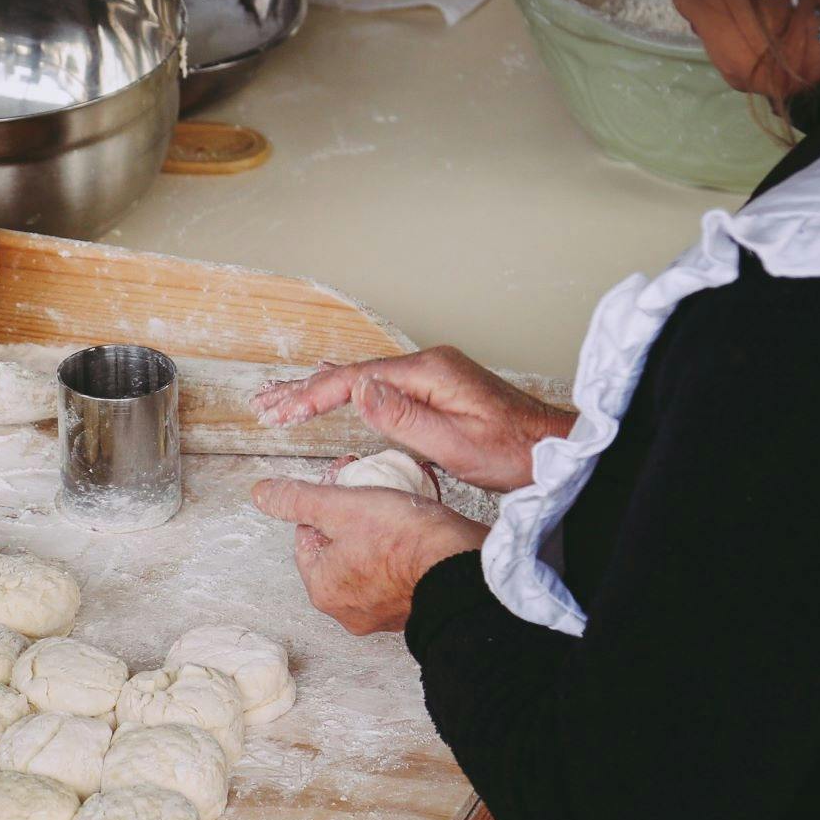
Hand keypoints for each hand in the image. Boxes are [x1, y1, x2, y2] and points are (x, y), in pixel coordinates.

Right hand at [251, 346, 574, 492]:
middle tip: (265, 402)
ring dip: (320, 390)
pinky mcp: (437, 390)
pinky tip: (333, 392)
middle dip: (305, 389)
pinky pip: (381, 386)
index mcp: (429, 373)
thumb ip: (405, 417)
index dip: (315, 396)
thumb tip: (361, 392)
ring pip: (364, 379)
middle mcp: (428, 366)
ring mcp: (433, 376)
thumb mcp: (456, 444)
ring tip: (283, 399)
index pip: (357, 380)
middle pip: (354, 373)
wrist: (554, 450)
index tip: (283, 413)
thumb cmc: (513, 453)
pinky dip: (347, 392)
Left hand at [252, 477, 488, 634]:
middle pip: (339, 547)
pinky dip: (404, 550)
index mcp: (322, 588)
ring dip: (379, 531)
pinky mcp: (413, 607)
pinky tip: (417, 530)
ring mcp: (383, 612)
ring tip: (398, 506)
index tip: (346, 480)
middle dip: (353, 515)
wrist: (463, 569)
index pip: (308, 534)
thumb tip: (263, 494)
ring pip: (370, 559)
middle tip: (373, 490)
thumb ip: (298, 500)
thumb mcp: (341, 506)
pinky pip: (398, 572)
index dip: (325, 500)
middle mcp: (348, 609)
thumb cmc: (405, 541)